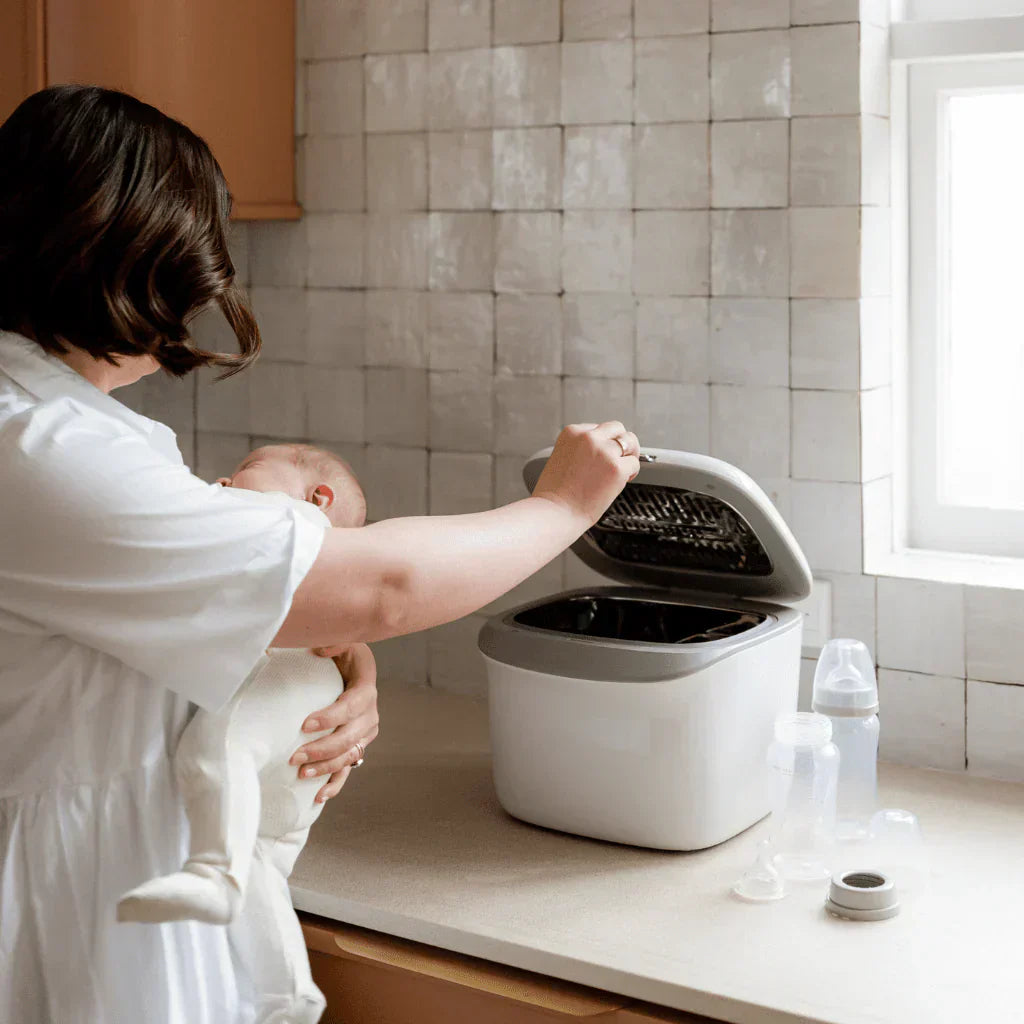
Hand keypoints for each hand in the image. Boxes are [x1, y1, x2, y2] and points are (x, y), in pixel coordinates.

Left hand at [289, 643, 379, 802]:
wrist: (352, 670)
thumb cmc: (343, 654)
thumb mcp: (344, 641)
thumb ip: (335, 642)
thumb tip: (322, 649)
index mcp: (366, 689)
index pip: (351, 706)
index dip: (330, 718)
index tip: (304, 725)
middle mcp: (370, 714)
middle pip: (350, 738)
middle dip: (323, 750)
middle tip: (295, 756)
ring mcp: (365, 733)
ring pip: (350, 756)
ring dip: (326, 768)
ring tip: (301, 774)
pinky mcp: (357, 746)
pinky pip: (349, 768)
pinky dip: (335, 783)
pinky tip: (318, 795)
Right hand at [532, 421, 640, 527]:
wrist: (555, 513)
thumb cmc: (554, 494)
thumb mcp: (560, 458)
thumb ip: (579, 449)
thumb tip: (600, 452)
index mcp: (572, 433)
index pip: (597, 428)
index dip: (602, 443)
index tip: (600, 457)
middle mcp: (588, 437)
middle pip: (616, 428)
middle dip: (620, 442)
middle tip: (619, 457)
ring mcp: (604, 451)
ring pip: (630, 441)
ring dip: (629, 454)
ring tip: (623, 469)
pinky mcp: (617, 468)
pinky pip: (634, 463)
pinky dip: (631, 473)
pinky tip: (620, 482)